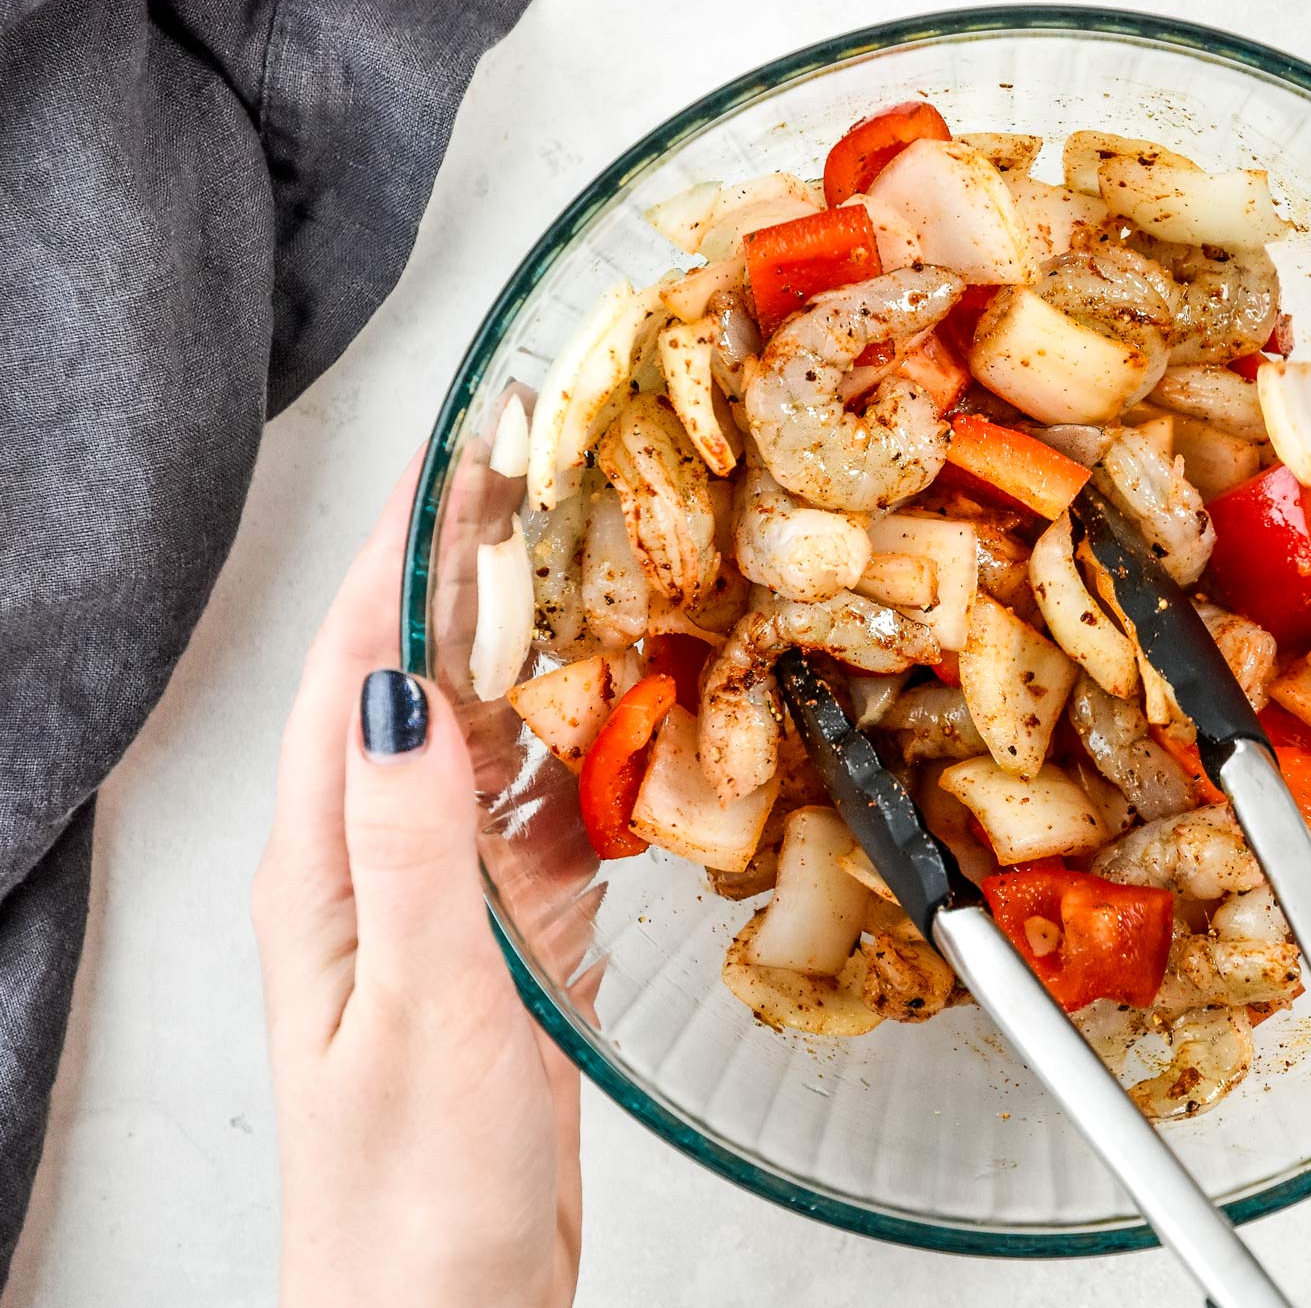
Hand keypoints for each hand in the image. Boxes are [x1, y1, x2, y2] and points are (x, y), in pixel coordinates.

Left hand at [253, 460, 581, 1307]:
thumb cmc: (414, 1205)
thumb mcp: (427, 1013)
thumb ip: (418, 850)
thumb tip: (407, 690)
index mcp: (325, 873)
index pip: (356, 669)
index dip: (406, 554)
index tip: (463, 462)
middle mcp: (372, 874)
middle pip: (423, 687)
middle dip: (480, 582)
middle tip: (553, 491)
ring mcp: (438, 912)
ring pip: (490, 752)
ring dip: (541, 666)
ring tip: (604, 582)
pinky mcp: (500, 955)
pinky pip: (542, 832)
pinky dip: (585, 772)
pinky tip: (628, 743)